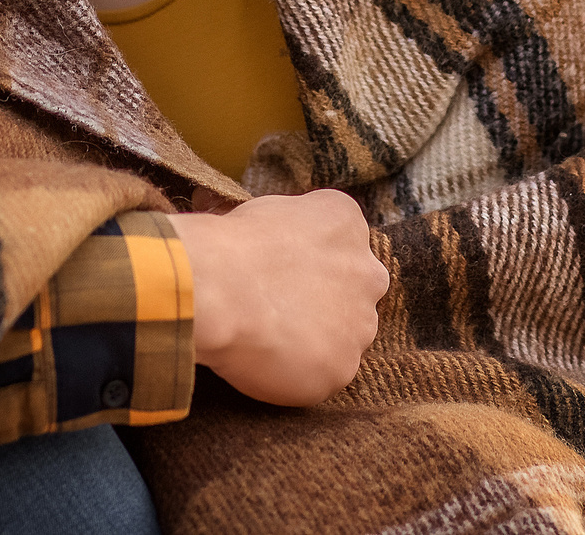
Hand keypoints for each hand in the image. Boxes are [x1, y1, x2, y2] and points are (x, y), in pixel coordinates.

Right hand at [168, 190, 388, 405]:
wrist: (218, 290)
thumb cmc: (231, 246)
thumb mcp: (269, 210)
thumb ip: (296, 230)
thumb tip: (284, 247)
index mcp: (347, 223)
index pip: (344, 243)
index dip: (312, 262)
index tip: (287, 272)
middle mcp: (367, 273)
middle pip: (355, 292)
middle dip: (327, 301)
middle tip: (282, 309)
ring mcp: (359, 326)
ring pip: (344, 338)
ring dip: (317, 340)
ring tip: (269, 338)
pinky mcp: (342, 368)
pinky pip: (323, 374)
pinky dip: (299, 372)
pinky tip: (267, 359)